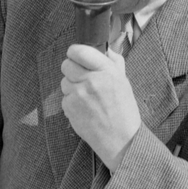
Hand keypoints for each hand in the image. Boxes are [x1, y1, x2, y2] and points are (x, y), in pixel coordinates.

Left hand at [60, 44, 140, 170]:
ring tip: (86, 97)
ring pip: (64, 81)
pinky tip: (84, 109)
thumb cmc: (124, 110)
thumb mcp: (124, 82)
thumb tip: (106, 49)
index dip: (75, 52)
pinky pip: (64, 97)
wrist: (120, 139)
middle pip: (66, 64)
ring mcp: (78, 94)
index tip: (76, 56)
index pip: (79, 50)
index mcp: (106, 70)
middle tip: (81, 77)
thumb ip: (114, 63)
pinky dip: (71, 102)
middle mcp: (91, 80)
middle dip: (72, 69)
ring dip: (71, 86)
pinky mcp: (69, 108)